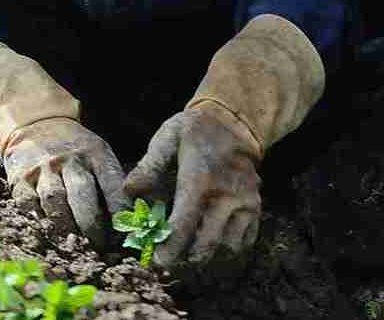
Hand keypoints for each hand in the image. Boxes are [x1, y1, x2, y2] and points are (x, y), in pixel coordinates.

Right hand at [0, 116, 127, 246]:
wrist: (36, 125)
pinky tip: (48, 234)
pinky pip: (29, 204)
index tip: (124, 234)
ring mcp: (43, 167)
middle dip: (92, 226)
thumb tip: (128, 223)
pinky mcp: (20, 178)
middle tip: (99, 248)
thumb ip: (111, 183)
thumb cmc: (76, 150)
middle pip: (82, 195)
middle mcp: (69, 158)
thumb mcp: (98, 155)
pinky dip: (39, 222)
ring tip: (75, 247)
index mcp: (95, 153)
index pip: (112, 183)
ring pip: (55, 202)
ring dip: (66, 229)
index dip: (119, 211)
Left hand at [123, 103, 260, 275]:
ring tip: (188, 252)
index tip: (156, 259)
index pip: (183, 227)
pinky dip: (226, 250)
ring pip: (226, 249)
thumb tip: (128, 191)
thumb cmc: (195, 130)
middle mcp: (226, 196)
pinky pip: (243, 242)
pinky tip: (209, 243)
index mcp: (200, 180)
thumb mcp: (167, 137)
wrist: (236, 122)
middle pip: (205, 246)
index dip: (169, 249)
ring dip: (206, 257)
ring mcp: (244, 204)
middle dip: (184, 259)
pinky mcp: (255, 209)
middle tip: (168, 260)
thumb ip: (148, 165)